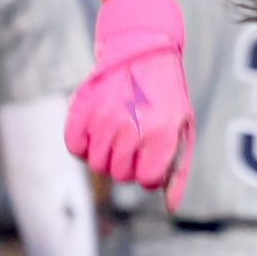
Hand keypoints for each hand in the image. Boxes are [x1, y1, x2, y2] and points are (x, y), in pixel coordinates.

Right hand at [64, 0, 194, 204]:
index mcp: (161, 133)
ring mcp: (104, 118)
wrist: (142, 48)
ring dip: (105, 155)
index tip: (149, 158)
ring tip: (116, 133)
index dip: (148, 173)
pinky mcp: (81, 108)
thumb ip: (177, 170)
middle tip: (133, 142)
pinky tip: (95, 130)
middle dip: (127, 164)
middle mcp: (132, 128)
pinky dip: (82, 145)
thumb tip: (170, 207)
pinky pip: (73, 147)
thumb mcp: (182, 129)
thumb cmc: (166, 95)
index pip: (146, 180)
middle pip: (119, 175)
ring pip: (97, 164)